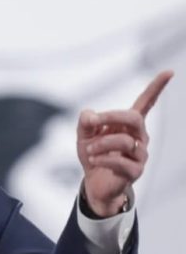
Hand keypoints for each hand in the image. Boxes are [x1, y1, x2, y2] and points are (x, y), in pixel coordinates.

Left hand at [76, 70, 173, 216]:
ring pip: (124, 141)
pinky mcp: (135, 170)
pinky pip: (120, 161)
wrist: (95, 182)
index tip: (169, 72)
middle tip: (92, 122)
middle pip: (134, 118)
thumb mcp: (84, 135)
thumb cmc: (93, 153)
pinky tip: (93, 161)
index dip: (157, 87)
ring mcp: (140, 154)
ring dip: (101, 144)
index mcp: (129, 124)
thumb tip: (90, 115)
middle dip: (110, 117)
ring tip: (89, 150)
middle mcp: (140, 136)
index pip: (146, 103)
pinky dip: (102, 159)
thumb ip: (86, 122)